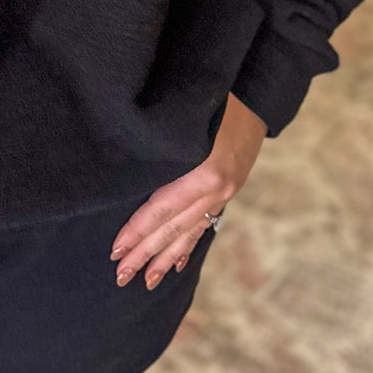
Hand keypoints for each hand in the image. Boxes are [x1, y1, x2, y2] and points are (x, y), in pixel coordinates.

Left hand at [109, 93, 268, 289]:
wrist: (256, 92)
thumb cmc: (214, 97)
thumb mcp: (187, 117)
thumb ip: (161, 146)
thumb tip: (124, 165)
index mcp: (205, 171)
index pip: (162, 208)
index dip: (138, 230)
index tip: (116, 250)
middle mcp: (216, 188)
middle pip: (174, 227)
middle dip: (146, 254)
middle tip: (121, 276)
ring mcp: (225, 193)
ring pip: (189, 231)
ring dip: (165, 258)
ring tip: (146, 281)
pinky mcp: (228, 190)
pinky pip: (205, 224)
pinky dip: (189, 245)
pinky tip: (176, 264)